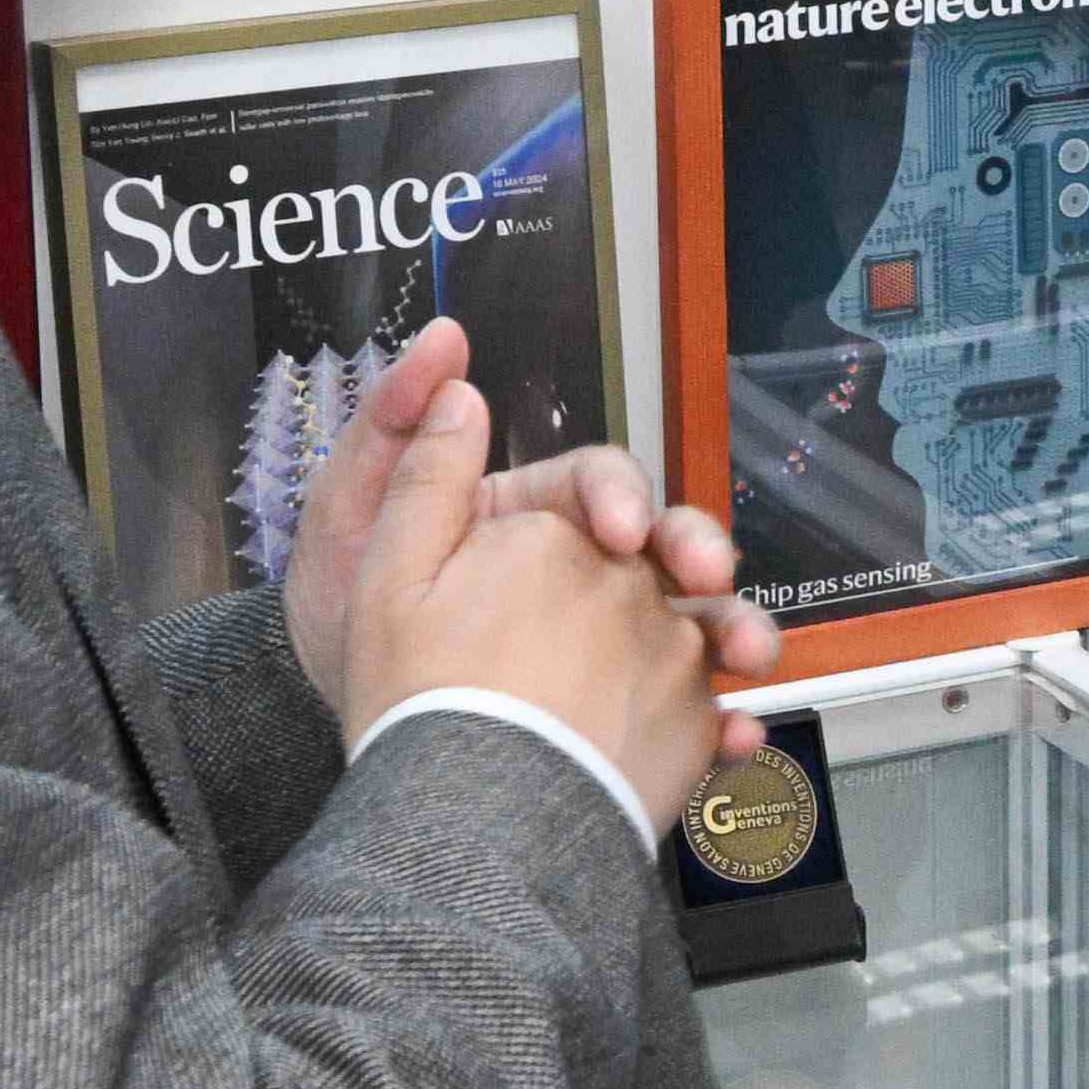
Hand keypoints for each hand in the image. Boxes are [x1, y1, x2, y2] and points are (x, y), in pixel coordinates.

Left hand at [280, 323, 777, 820]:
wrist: (346, 738)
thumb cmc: (338, 625)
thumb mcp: (349, 518)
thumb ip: (396, 432)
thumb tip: (447, 349)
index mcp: (522, 517)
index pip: (592, 484)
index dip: (619, 495)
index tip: (622, 528)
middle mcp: (574, 573)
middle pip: (659, 547)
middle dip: (698, 553)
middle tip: (709, 579)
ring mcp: (605, 642)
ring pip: (687, 620)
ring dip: (733, 629)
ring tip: (750, 656)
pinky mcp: (620, 710)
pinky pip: (684, 709)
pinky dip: (721, 719)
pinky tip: (733, 731)